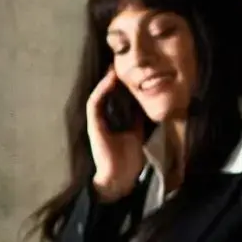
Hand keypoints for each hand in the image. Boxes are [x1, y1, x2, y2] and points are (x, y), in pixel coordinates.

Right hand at [84, 69, 144, 202]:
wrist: (120, 178)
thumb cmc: (130, 159)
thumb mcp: (138, 133)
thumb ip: (139, 120)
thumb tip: (148, 106)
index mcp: (114, 121)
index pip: (116, 98)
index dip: (122, 85)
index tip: (131, 71)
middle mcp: (103, 119)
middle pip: (106, 94)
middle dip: (112, 79)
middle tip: (121, 63)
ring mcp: (97, 121)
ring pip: (99, 95)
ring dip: (106, 81)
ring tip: (114, 67)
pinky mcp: (93, 124)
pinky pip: (95, 103)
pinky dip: (101, 91)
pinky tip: (109, 80)